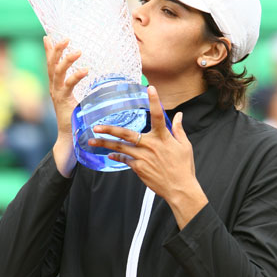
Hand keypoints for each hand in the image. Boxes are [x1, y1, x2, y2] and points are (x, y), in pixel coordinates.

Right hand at [43, 36, 87, 176]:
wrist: (70, 136)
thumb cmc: (75, 116)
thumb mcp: (75, 96)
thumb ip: (77, 84)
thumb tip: (84, 70)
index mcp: (56, 85)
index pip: (50, 64)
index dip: (49, 50)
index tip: (49, 36)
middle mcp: (54, 88)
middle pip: (51, 65)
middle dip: (56, 50)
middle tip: (65, 38)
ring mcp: (57, 95)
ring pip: (57, 73)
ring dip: (66, 60)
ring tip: (77, 51)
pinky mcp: (63, 102)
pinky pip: (68, 86)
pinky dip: (76, 76)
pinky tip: (85, 70)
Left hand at [90, 85, 207, 228]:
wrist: (179, 189)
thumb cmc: (183, 167)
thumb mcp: (185, 146)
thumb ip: (179, 129)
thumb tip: (179, 116)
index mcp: (163, 137)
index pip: (158, 115)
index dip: (154, 101)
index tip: (149, 88)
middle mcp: (150, 145)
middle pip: (127, 134)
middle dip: (110, 129)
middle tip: (96, 126)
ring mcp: (143, 157)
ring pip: (120, 148)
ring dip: (105, 144)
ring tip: (92, 141)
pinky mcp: (139, 168)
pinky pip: (125, 160)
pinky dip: (117, 156)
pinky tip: (110, 154)